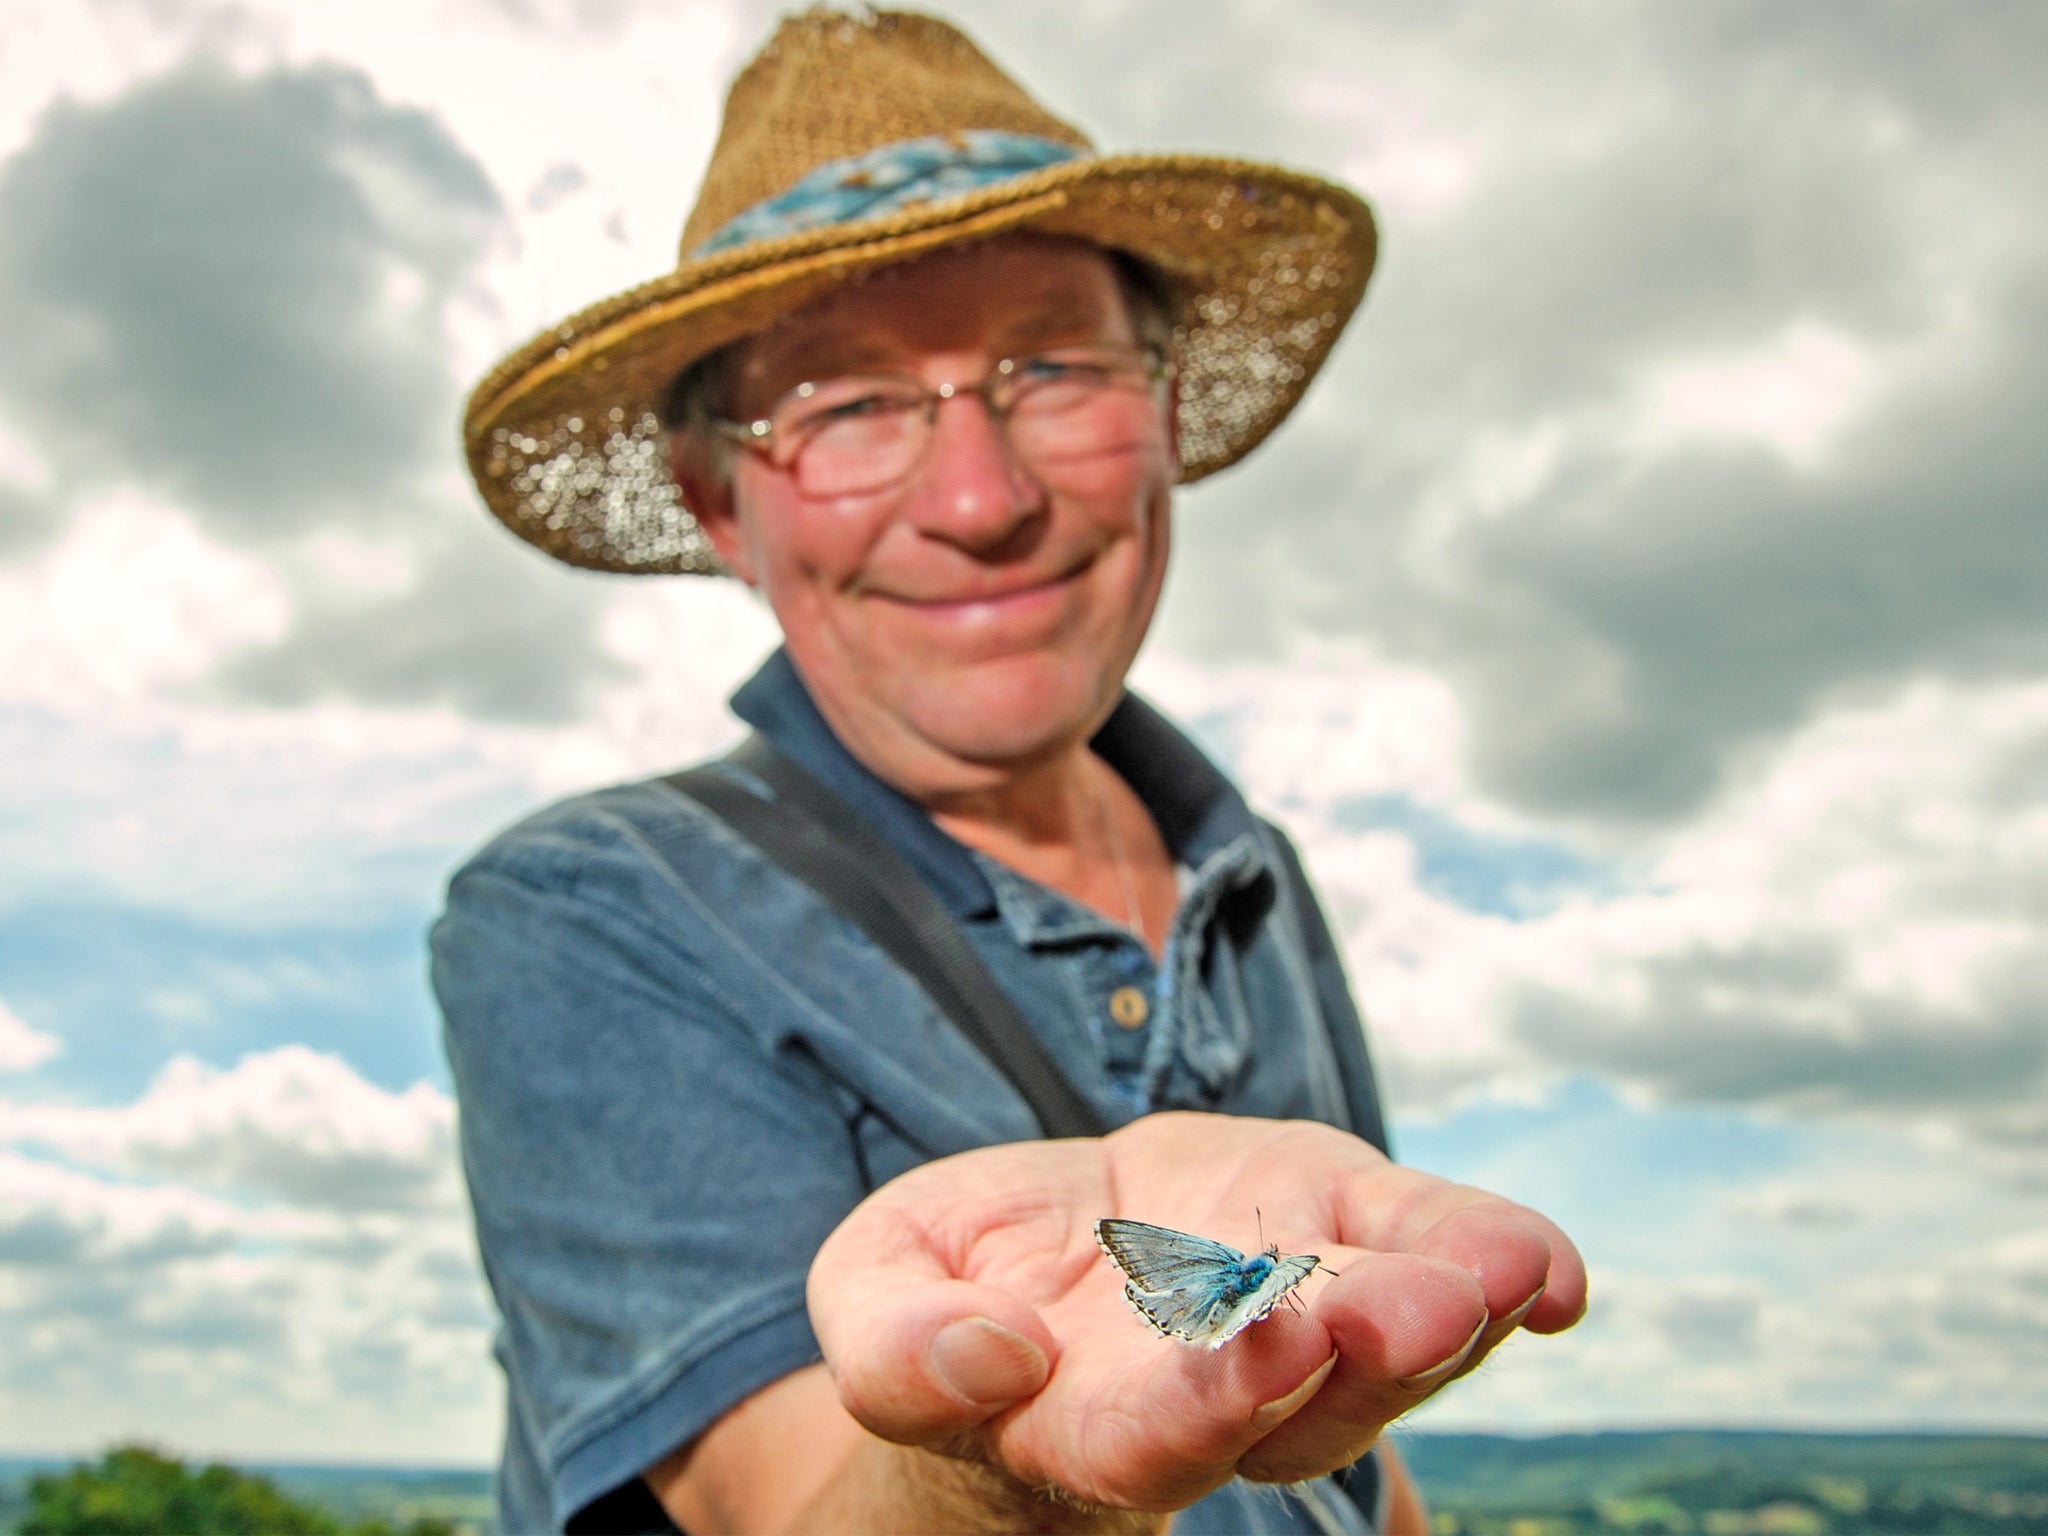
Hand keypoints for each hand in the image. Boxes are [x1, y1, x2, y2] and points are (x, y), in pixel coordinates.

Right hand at [808, 1111, 1585, 1510]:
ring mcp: (1299, 1323)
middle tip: (1417, 1306)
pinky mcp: (1347, 1236)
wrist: (1040, 1257)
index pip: (1148, 1448)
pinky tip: (1549, 1270)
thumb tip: (994, 1360)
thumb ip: (898, 1349)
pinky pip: (1432, 1259)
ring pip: (1390, 1349)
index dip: (1204, 1403)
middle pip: (1302, 1411)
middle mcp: (1214, 1405)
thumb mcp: (874, 1289)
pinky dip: (1498, 1263)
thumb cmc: (947, 1292)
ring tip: (1505, 1274)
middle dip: (1363, 1357)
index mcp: (1080, 1435)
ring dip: (1454, 1314)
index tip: (1257, 1340)